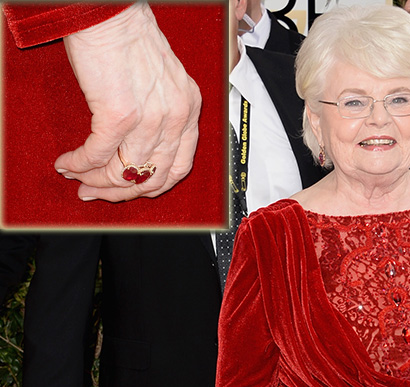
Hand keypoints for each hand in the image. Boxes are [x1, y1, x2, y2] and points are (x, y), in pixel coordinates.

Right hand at [57, 3, 200, 201]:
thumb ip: (161, 115)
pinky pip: (97, 155)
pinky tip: (67, 163)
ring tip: (77, 178)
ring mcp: (150, 119)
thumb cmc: (130, 36)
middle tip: (96, 192)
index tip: (131, 191)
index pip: (178, 169)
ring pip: (123, 172)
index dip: (151, 187)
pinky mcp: (120, 115)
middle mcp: (175, 119)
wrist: (110, 9)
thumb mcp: (163, 82)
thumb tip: (136, 150)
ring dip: (95, 181)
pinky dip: (79, 164)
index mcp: (188, 111)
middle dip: (119, 192)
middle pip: (151, 178)